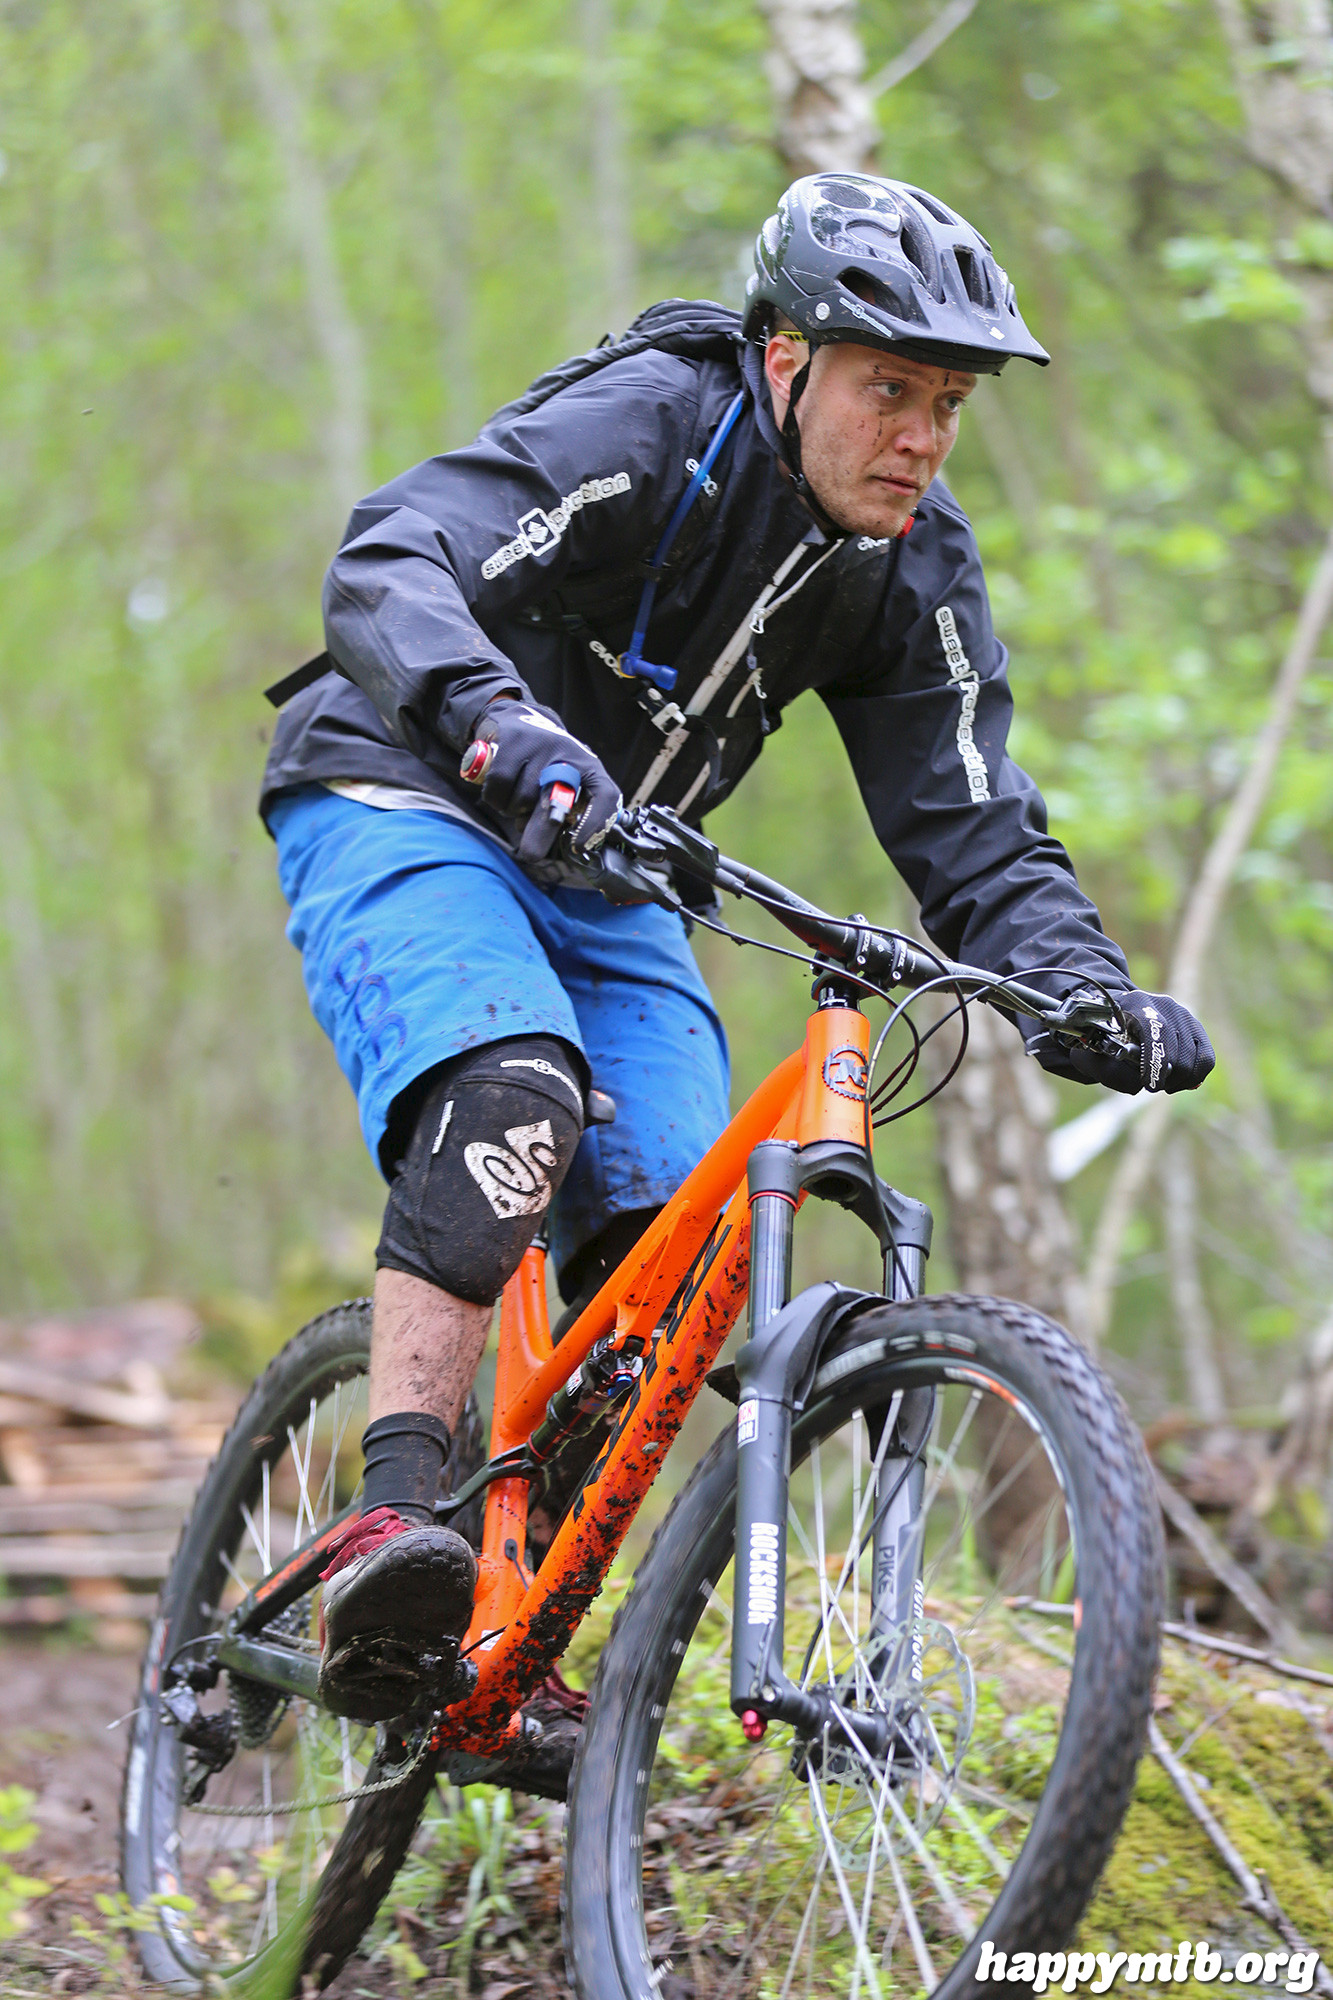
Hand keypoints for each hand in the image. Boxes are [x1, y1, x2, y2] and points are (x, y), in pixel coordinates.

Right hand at [461, 700, 620, 862]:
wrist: (520, 719)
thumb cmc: (546, 762)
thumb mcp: (565, 780)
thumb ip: (563, 810)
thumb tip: (546, 849)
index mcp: (589, 767)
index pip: (606, 796)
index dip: (596, 823)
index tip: (579, 846)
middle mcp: (568, 755)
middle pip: (556, 804)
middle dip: (540, 833)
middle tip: (531, 855)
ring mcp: (541, 746)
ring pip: (522, 800)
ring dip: (514, 811)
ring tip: (517, 800)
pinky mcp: (513, 741)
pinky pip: (499, 787)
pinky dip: (496, 799)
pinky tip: (501, 793)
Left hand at [1031, 989, 1214, 1095]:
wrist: (1118, 1016)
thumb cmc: (1102, 1038)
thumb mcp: (1090, 1051)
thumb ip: (1101, 1067)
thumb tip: (1129, 1080)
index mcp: (1134, 1003)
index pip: (1153, 1030)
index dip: (1154, 1060)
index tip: (1150, 1084)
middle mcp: (1164, 1004)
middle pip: (1177, 1049)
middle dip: (1166, 1075)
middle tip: (1152, 1084)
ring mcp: (1184, 1014)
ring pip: (1194, 1056)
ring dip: (1179, 1078)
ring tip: (1164, 1083)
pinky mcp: (1197, 1027)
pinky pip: (1207, 1058)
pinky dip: (1195, 1075)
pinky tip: (1179, 1081)